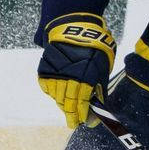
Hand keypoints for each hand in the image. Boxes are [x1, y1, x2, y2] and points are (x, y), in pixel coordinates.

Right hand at [37, 12, 115, 128]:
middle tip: (72, 122)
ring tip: (67, 107)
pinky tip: (58, 94)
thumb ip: (99, 89)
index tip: (81, 123)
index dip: (81, 115)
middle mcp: (68, 76)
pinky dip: (52, 92)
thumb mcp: (103, 68)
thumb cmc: (95, 48)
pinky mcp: (45, 67)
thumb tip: (99, 109)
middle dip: (70, 114)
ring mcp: (55, 72)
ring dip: (62, 103)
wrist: (75, 26)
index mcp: (85, 76)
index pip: (81, 103)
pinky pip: (47, 86)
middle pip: (67, 102)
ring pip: (56, 96)